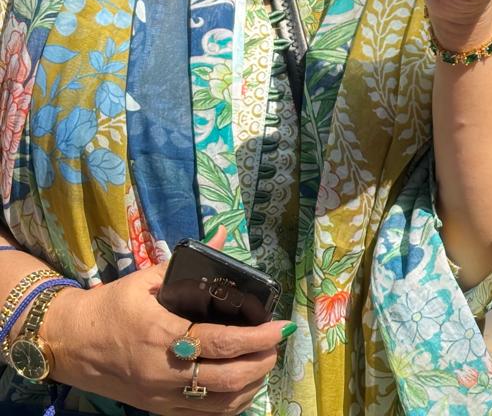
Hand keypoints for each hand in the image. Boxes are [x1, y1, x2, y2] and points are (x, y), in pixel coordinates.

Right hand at [43, 228, 287, 414]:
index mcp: (164, 334)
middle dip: (262, 361)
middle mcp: (164, 371)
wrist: (69, 343)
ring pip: (222, 403)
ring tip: (265, 362)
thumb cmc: (111, 306)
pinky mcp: (158, 409)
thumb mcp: (147, 278)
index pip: (222, 342)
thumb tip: (225, 235)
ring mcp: (161, 396)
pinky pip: (204, 415)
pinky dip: (232, 403)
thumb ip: (191, 263)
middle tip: (276, 343)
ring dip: (253, 384)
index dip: (258, 337)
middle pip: (229, 378)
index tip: (280, 326)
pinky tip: (244, 385)